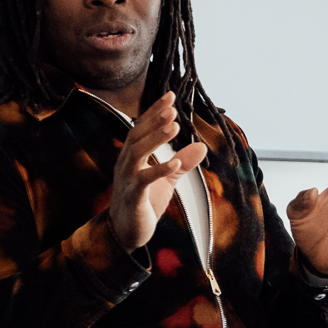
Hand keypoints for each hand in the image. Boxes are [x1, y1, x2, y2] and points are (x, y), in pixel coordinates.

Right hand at [109, 92, 207, 254]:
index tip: (170, 96)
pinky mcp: (132, 196)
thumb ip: (182, 162)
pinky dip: (159, 170)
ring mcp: (126, 179)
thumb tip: (201, 146)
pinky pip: (143, 180)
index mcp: (132, 156)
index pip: (141, 127)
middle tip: (172, 109)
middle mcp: (126, 163)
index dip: (154, 111)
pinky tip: (174, 163)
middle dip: (154, 121)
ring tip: (174, 127)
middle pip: (137, 135)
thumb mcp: (167, 179)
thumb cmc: (144, 202)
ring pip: (137, 152)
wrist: (126, 231)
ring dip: (155, 139)